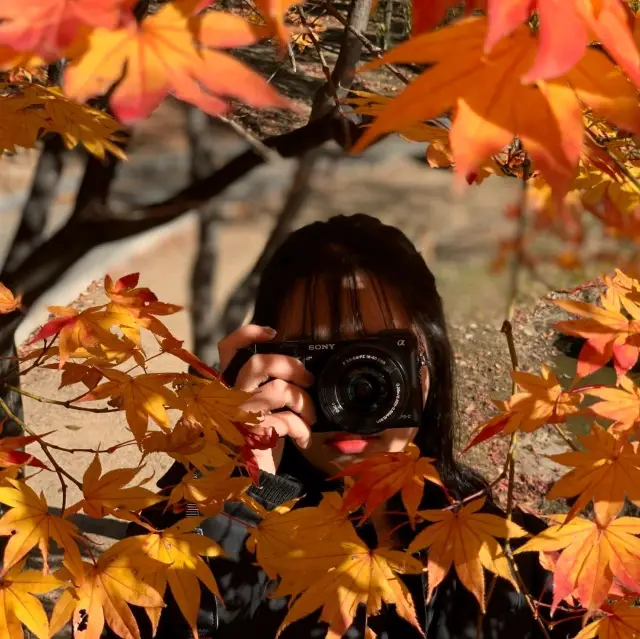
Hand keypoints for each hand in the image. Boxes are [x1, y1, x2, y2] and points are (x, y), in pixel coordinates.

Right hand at [218, 324, 315, 473]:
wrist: (250, 484)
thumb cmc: (258, 441)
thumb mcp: (259, 410)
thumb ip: (267, 388)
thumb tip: (300, 371)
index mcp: (229, 386)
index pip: (228, 350)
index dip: (247, 334)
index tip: (272, 332)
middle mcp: (229, 397)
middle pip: (259, 363)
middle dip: (290, 365)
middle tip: (307, 379)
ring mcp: (239, 415)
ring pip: (279, 389)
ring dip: (304, 402)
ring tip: (310, 416)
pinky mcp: (253, 434)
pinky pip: (287, 420)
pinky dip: (302, 428)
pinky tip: (304, 438)